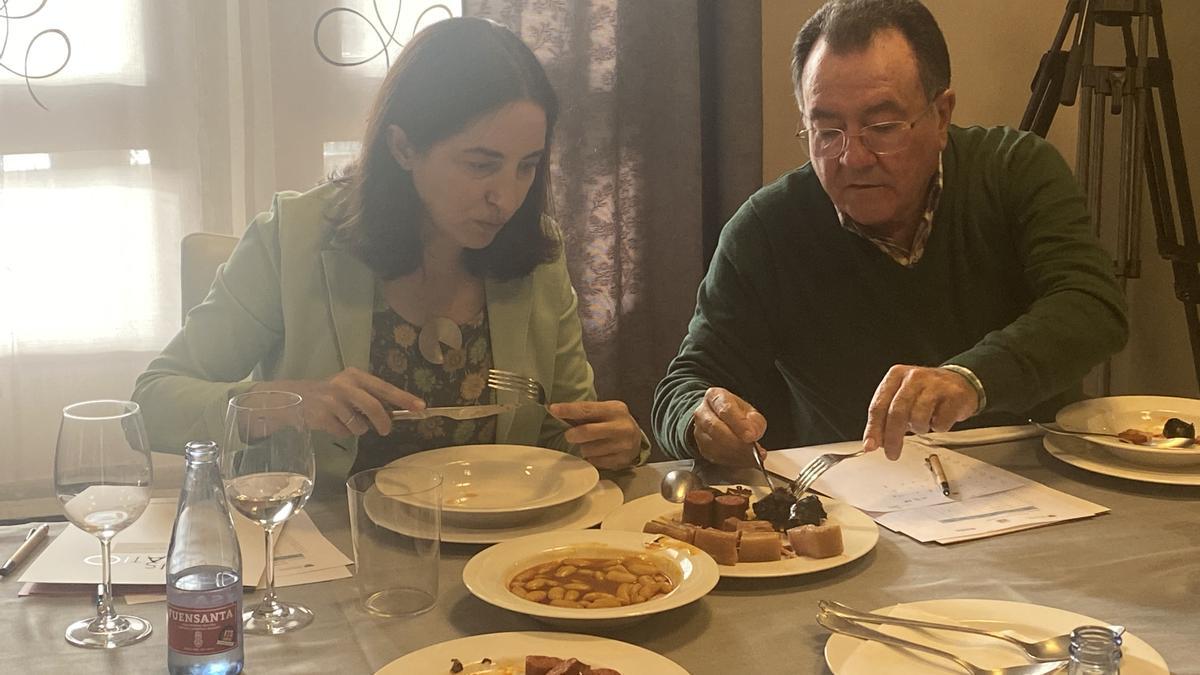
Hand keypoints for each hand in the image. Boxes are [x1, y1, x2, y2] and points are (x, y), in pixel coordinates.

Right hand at [255, 367, 424, 437]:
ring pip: (359, 424)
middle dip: (384, 422)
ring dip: (358, 428)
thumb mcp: (351, 389)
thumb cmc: (330, 396)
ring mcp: (333, 400)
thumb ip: (371, 398)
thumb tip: (398, 413)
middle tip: (386, 430)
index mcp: (356, 376)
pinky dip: (343, 432)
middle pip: (374, 407)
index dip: (403, 399)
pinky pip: (344, 431)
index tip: (420, 407)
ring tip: (347, 421)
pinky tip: (333, 424)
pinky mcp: (323, 415)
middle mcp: (345, 384)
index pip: (385, 388)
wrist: (296, 398)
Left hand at [548, 400, 642, 469]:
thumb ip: (585, 412)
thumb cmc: (614, 423)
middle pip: (587, 432)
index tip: (553, 409)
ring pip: (589, 450)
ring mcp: (623, 445)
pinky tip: (598, 453)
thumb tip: (556, 411)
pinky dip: (592, 458)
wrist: (637, 440)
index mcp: (615, 409)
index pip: (587, 409)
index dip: (568, 410)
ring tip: (590, 444)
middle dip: (573, 434)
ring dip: (584, 448)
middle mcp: (621, 426)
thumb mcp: (604, 412)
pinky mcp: (622, 461)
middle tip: (570, 436)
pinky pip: (595, 462)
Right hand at [690, 387, 766, 466]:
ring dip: (734, 453)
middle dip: (736, 441)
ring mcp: (699, 430)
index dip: (739, 424)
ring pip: (714, 444)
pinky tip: (743, 459)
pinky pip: (715, 456)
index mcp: (715, 396)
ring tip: (751, 456)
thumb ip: (755, 420)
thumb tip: (753, 433)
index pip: (725, 409)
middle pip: (715, 427)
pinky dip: (731, 460)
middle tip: (752, 449)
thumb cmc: (734, 413)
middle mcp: (702, 412)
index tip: (751, 436)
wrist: (717, 418)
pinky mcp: (701, 447)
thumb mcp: (749, 411)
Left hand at [862, 365, 978, 459]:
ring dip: (919, 428)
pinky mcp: (954, 396)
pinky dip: (938, 427)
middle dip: (892, 438)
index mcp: (896, 375)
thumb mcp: (901, 397)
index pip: (879, 405)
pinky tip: (939, 418)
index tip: (870, 446)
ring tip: (924, 422)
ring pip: (918, 419)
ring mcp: (935, 385)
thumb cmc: (926, 392)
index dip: (873, 428)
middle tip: (892, 453)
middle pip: (897, 413)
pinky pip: (940, 423)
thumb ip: (885, 417)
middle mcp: (914, 377)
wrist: (960, 381)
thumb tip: (874, 442)